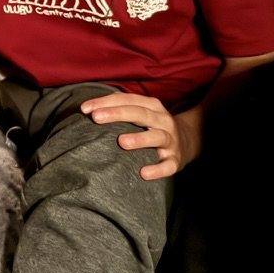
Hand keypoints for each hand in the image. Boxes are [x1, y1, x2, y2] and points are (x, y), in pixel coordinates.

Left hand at [80, 92, 200, 180]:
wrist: (189, 141)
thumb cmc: (152, 126)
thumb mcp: (140, 112)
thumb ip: (118, 108)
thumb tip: (87, 108)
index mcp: (151, 106)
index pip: (127, 100)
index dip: (105, 102)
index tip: (84, 109)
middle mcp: (162, 120)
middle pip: (140, 113)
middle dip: (117, 114)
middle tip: (96, 117)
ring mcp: (170, 140)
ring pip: (157, 136)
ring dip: (140, 139)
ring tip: (122, 142)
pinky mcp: (176, 160)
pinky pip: (168, 165)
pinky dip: (158, 169)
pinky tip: (143, 173)